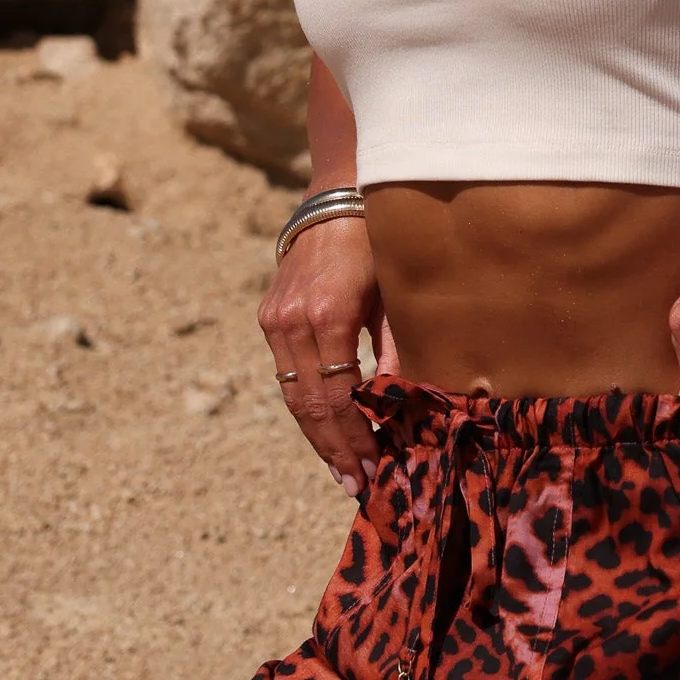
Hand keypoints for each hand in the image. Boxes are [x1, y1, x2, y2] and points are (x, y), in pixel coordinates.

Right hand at [257, 212, 381, 496]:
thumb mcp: (398, 292)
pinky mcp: (270, 315)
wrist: (337, 195)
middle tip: (356, 484)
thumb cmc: (380, 241)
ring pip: (292, 396)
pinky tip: (328, 427)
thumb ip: (399, 348)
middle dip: (334, 449)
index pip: (337, 398)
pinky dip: (307, 405)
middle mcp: (292, 322)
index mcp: (327, 316)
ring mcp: (275, 320)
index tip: (375, 469)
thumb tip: (409, 404)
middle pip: (308, 406)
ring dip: (318, 435)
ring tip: (343, 468)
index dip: (355, 438)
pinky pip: (287, 373)